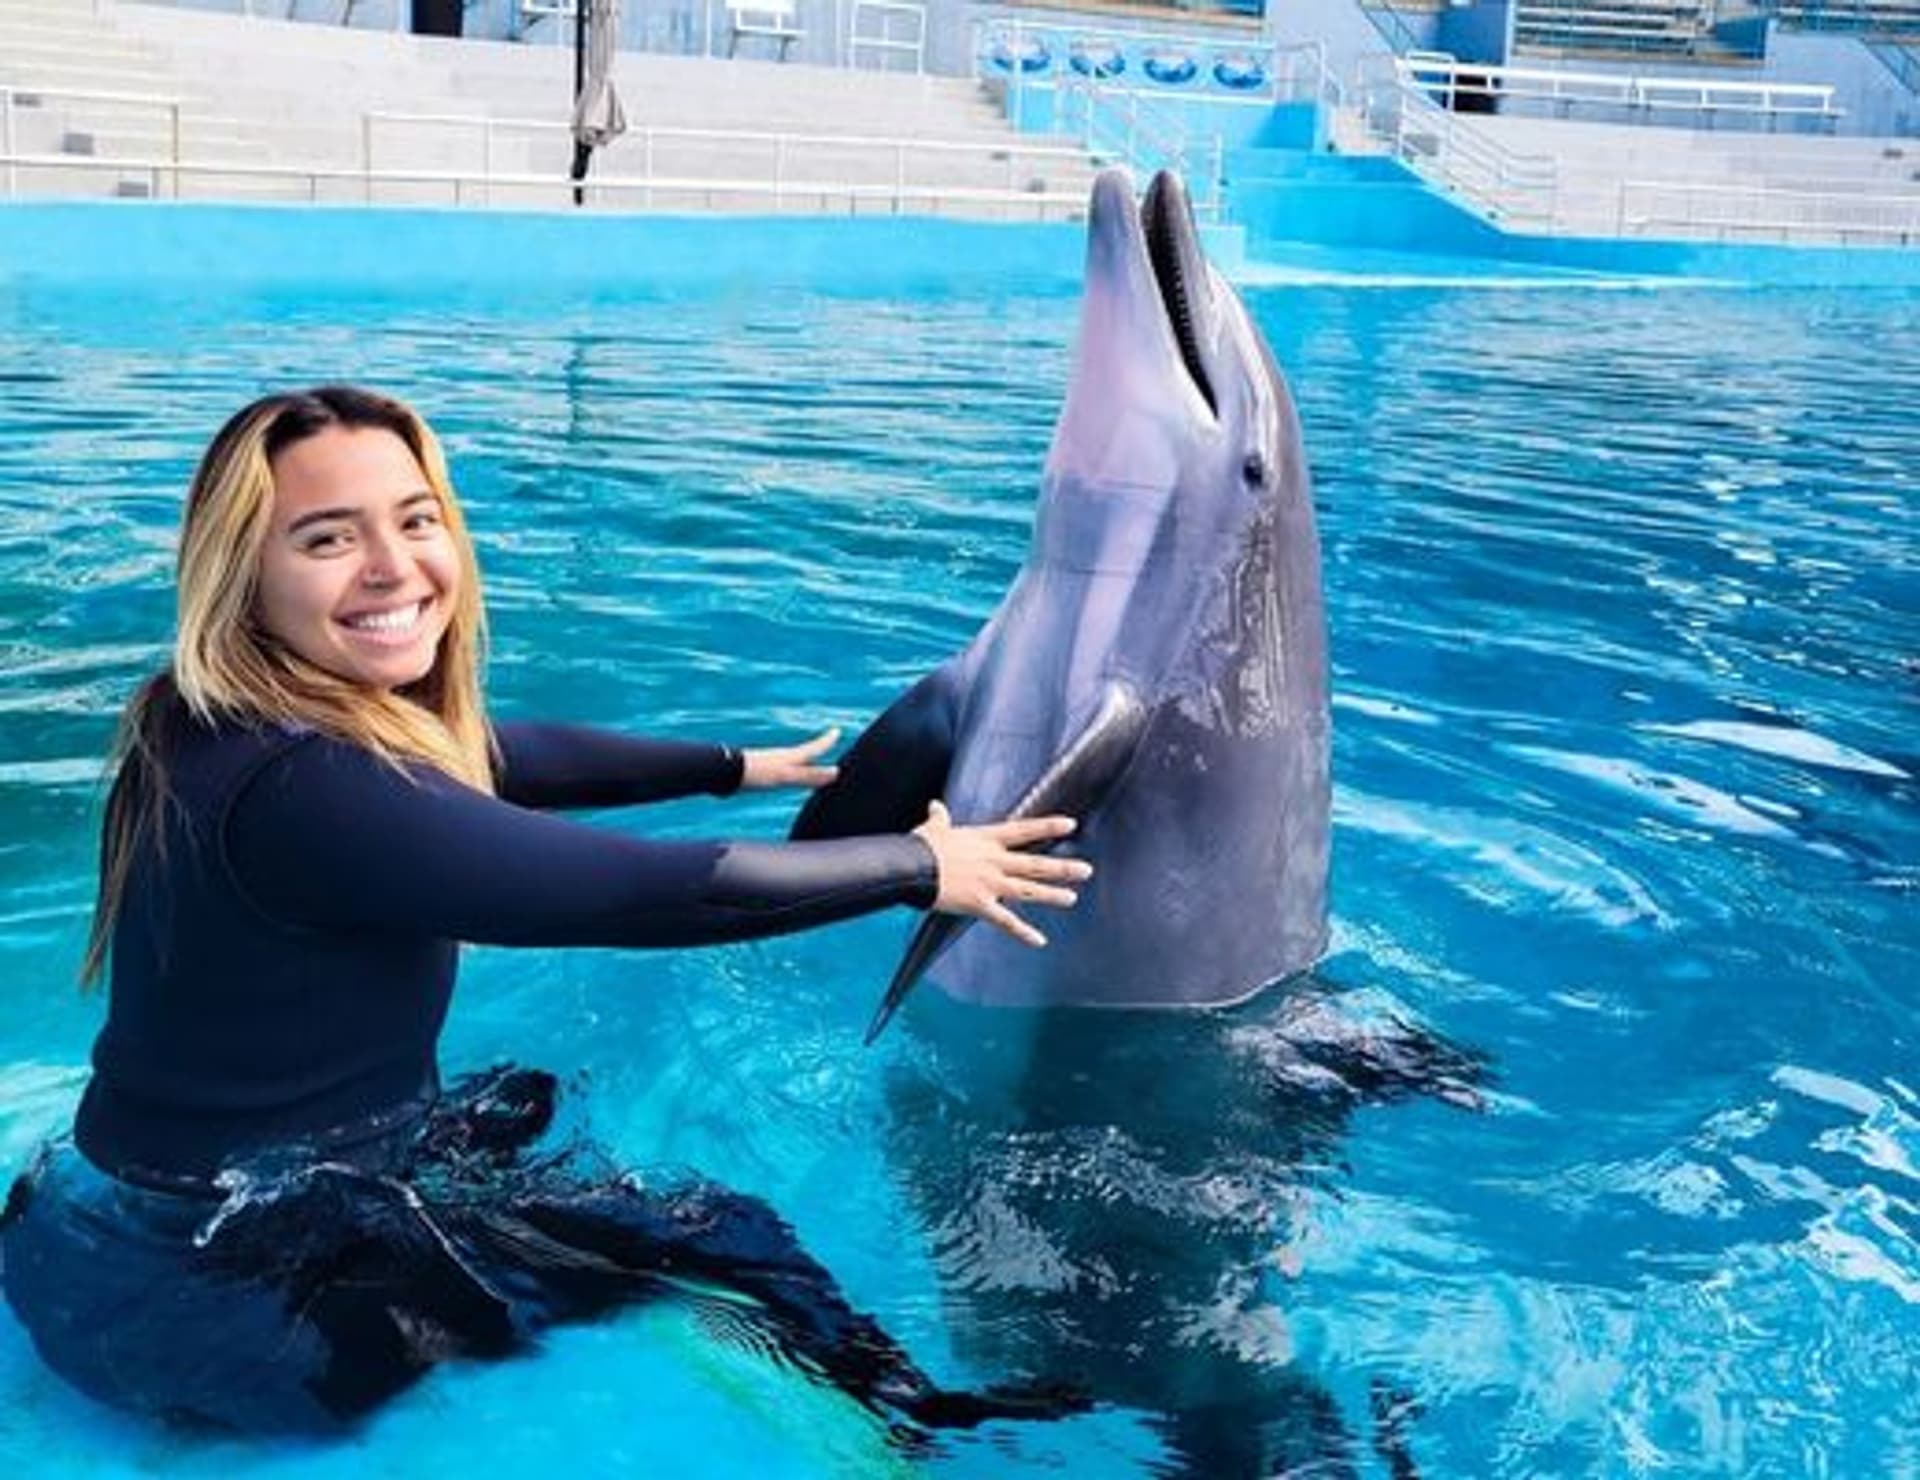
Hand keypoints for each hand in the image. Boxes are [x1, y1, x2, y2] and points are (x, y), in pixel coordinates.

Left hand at [740, 727, 840, 790]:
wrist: (725, 771)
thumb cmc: (756, 773)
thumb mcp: (786, 776)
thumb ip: (810, 776)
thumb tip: (836, 772)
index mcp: (791, 757)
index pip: (814, 747)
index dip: (826, 741)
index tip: (836, 730)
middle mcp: (782, 757)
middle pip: (804, 751)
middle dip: (816, 748)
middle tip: (826, 742)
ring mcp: (770, 763)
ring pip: (792, 759)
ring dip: (803, 758)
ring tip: (808, 759)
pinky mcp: (760, 771)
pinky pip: (782, 767)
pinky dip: (790, 768)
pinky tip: (782, 774)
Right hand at [911, 800, 1093, 947]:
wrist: (911, 865)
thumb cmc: (922, 846)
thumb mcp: (934, 828)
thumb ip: (940, 817)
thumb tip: (936, 805)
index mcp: (985, 840)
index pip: (1024, 831)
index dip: (1048, 827)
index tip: (1070, 825)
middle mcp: (994, 861)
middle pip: (1035, 864)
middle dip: (1062, 868)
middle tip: (1086, 870)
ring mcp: (990, 883)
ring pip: (1029, 890)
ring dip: (1052, 894)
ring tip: (1072, 898)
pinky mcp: (980, 904)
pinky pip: (1006, 921)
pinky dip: (1023, 932)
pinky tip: (1039, 941)